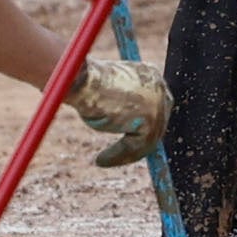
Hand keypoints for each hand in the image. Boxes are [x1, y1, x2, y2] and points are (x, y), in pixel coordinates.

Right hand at [74, 51, 170, 165]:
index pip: (156, 106)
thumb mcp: (108, 93)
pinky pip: (136, 146)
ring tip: (103, 160)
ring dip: (125, 153)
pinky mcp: (150, 118)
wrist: (78, 78)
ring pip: (147, 139)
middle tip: (122, 154)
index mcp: (151, 75)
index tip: (129, 140)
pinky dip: (119, 156)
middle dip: (140, 142)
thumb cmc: (84, 84)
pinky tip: (101, 160)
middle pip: (157, 123)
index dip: (145, 125)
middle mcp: (159, 86)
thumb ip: (123, 105)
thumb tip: (126, 127)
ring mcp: (157, 102)